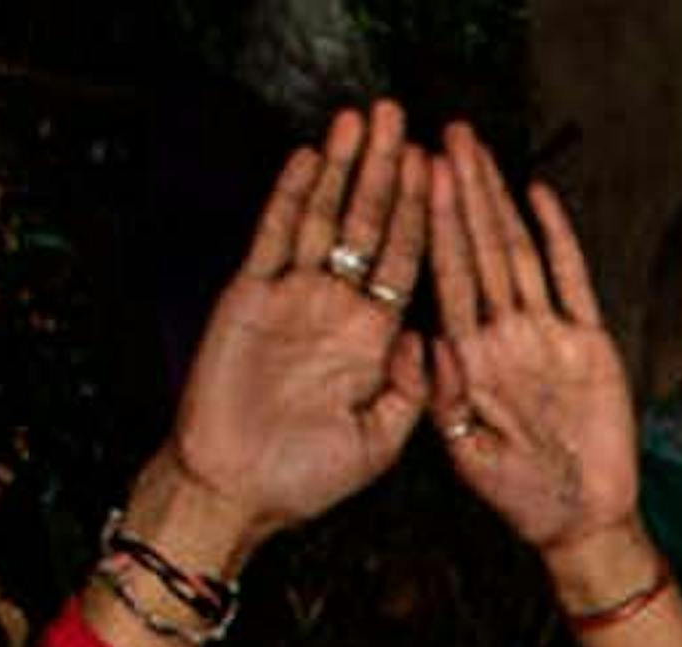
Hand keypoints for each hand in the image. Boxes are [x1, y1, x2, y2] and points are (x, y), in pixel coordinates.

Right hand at [171, 106, 432, 536]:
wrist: (237, 491)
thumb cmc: (307, 477)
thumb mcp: (381, 441)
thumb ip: (413, 392)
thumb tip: (432, 339)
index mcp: (375, 339)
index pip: (407, 261)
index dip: (424, 215)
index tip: (444, 170)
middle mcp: (338, 309)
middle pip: (369, 224)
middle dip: (387, 171)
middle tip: (404, 120)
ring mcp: (294, 297)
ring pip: (323, 217)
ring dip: (342, 168)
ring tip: (360, 120)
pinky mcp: (250, 296)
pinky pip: (274, 237)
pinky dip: (290, 197)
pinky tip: (309, 159)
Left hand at [416, 124, 641, 560]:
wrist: (579, 525)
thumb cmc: (518, 498)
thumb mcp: (464, 453)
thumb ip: (442, 398)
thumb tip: (422, 341)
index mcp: (467, 357)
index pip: (443, 276)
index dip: (428, 223)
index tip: (411, 174)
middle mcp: (503, 334)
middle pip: (477, 248)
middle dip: (460, 190)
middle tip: (444, 135)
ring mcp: (546, 334)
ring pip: (517, 251)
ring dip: (498, 199)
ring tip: (479, 150)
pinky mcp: (590, 343)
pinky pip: (571, 280)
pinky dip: (557, 237)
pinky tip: (541, 196)